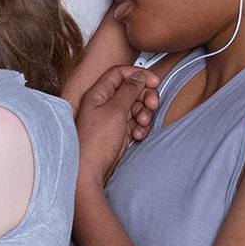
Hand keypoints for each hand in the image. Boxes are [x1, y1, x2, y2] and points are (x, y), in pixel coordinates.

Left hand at [73, 64, 161, 189]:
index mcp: (98, 94)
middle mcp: (103, 105)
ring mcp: (111, 120)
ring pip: (135, 107)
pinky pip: (135, 123)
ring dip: (144, 113)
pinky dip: (140, 127)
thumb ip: (129, 90)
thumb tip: (139, 76)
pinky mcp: (118, 133)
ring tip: (142, 123)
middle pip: (131, 90)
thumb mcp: (115, 110)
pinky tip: (139, 134)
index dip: (138, 75)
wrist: (90, 172)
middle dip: (145, 96)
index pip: (119, 73)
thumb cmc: (95, 143)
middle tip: (152, 104)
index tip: (154, 81)